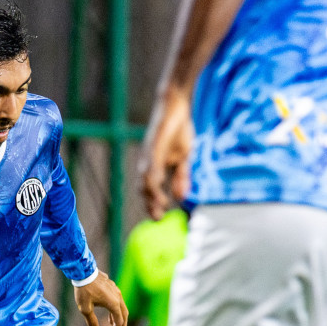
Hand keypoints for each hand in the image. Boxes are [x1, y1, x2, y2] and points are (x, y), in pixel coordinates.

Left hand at [74, 273, 128, 325]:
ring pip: (121, 306)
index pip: (119, 321)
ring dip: (118, 317)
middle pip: (124, 314)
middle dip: (122, 325)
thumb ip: (91, 321)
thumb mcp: (85, 309)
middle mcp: (118, 297)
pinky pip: (117, 300)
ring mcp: (116, 291)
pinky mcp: (112, 286)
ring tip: (112, 324)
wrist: (83, 272)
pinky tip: (109, 312)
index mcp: (113, 304)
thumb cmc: (84, 290)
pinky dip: (115, 309)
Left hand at [139, 87, 194, 217]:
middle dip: (149, 205)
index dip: (153, 205)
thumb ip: (181, 177)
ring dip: (151, 194)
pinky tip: (157, 186)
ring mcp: (148, 155)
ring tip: (160, 206)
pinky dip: (153, 176)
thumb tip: (182, 197)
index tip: (160, 218)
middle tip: (158, 218)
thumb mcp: (182, 158)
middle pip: (143, 189)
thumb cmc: (178, 131)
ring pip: (145, 179)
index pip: (149, 191)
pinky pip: (151, 164)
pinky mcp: (152, 146)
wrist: (175, 106)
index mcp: (153, 167)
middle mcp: (146, 163)